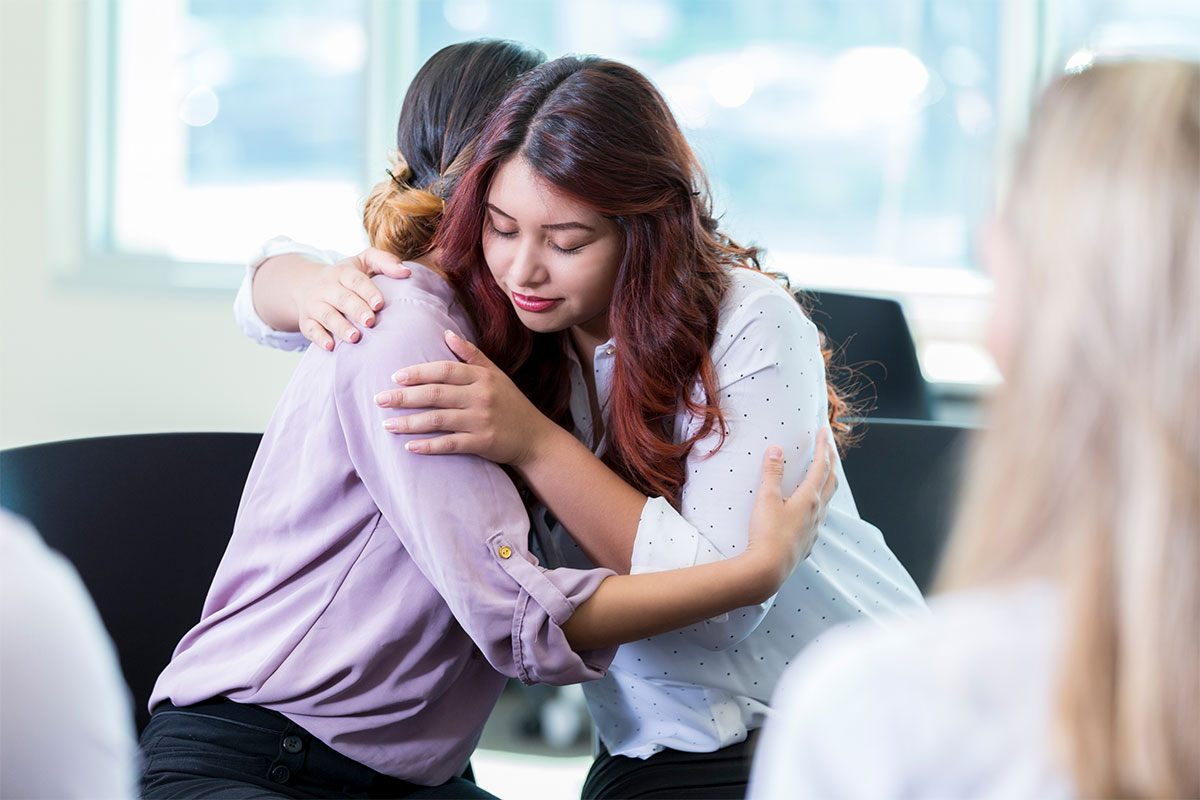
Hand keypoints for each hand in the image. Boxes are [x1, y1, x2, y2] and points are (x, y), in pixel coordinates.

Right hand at [295, 248, 409, 349]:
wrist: (308, 284)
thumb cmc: (347, 276)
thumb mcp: (364, 261)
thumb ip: (385, 262)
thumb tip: (406, 273)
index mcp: (342, 272)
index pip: (355, 281)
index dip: (367, 291)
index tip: (379, 304)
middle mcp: (326, 287)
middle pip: (342, 298)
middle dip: (356, 310)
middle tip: (370, 321)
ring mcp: (315, 304)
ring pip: (326, 315)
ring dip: (340, 327)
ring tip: (355, 337)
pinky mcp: (306, 321)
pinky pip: (310, 330)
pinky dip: (319, 338)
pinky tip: (331, 346)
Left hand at [374, 330, 556, 465]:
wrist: (534, 437)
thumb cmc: (511, 403)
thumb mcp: (495, 375)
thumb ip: (471, 355)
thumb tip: (447, 334)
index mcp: (482, 377)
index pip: (445, 371)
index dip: (419, 373)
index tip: (396, 377)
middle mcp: (481, 397)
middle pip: (436, 394)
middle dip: (404, 397)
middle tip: (379, 399)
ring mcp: (482, 420)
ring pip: (438, 420)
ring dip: (409, 422)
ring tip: (387, 424)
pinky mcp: (483, 443)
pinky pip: (450, 444)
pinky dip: (428, 446)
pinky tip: (410, 446)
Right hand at [743, 428, 837, 594]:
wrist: (768, 570)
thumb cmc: (766, 534)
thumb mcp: (766, 499)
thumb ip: (772, 472)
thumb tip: (776, 449)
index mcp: (810, 498)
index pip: (821, 465)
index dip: (823, 446)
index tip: (823, 430)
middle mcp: (818, 512)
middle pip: (831, 481)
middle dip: (831, 461)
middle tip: (828, 446)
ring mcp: (814, 528)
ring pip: (827, 500)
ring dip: (827, 482)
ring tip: (822, 474)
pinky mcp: (808, 541)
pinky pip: (818, 517)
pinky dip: (818, 503)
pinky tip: (809, 508)